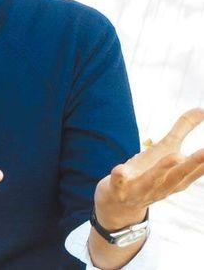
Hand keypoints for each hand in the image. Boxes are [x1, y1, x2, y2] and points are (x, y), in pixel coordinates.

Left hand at [94, 107, 203, 228]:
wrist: (118, 205)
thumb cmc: (147, 173)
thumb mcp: (165, 152)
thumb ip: (181, 131)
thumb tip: (202, 109)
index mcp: (175, 178)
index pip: (193, 170)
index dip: (203, 161)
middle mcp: (161, 186)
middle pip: (177, 176)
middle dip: (191, 164)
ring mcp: (139, 189)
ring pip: (151, 181)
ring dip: (162, 170)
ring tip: (174, 156)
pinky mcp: (118, 188)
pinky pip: (119, 183)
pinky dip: (120, 177)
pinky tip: (119, 170)